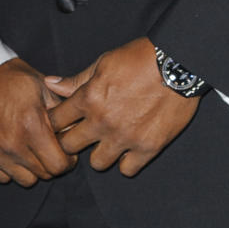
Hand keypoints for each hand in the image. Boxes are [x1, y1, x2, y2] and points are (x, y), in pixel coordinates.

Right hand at [0, 57, 76, 186]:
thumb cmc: (8, 78)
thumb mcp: (40, 85)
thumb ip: (61, 110)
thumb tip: (76, 130)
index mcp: (31, 125)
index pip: (59, 165)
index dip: (68, 160)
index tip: (66, 152)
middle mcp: (12, 144)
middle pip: (44, 175)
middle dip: (51, 164)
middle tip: (49, 149)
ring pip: (24, 180)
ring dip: (32, 169)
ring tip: (30, 149)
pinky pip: (2, 177)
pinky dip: (10, 168)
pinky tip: (11, 150)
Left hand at [46, 37, 198, 176]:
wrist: (178, 63)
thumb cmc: (140, 58)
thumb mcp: (104, 62)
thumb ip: (77, 79)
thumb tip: (50, 84)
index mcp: (89, 98)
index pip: (56, 121)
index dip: (57, 122)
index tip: (64, 122)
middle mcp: (103, 121)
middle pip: (69, 146)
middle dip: (72, 140)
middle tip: (82, 134)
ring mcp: (125, 137)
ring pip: (97, 163)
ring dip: (100, 153)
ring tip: (108, 141)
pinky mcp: (148, 147)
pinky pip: (127, 169)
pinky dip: (127, 161)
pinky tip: (130, 148)